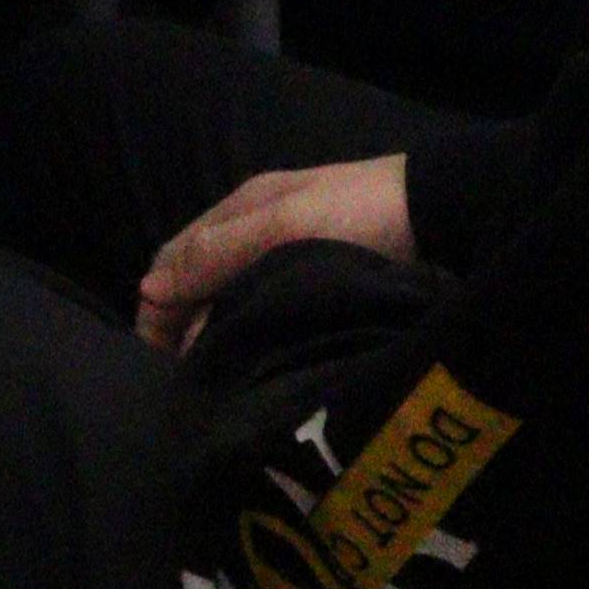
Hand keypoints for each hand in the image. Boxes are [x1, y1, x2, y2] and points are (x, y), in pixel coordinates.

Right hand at [136, 155, 413, 352]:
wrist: (441, 214)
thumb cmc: (357, 214)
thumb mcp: (281, 227)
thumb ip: (217, 254)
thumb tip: (147, 290)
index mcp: (240, 209)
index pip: (174, 258)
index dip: (157, 305)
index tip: (156, 356)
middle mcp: (257, 235)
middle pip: (201, 284)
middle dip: (185, 325)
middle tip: (191, 377)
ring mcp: (289, 261)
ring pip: (233, 303)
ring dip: (221, 335)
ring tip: (224, 378)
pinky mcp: (319, 287)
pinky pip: (268, 314)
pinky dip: (253, 336)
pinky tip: (259, 362)